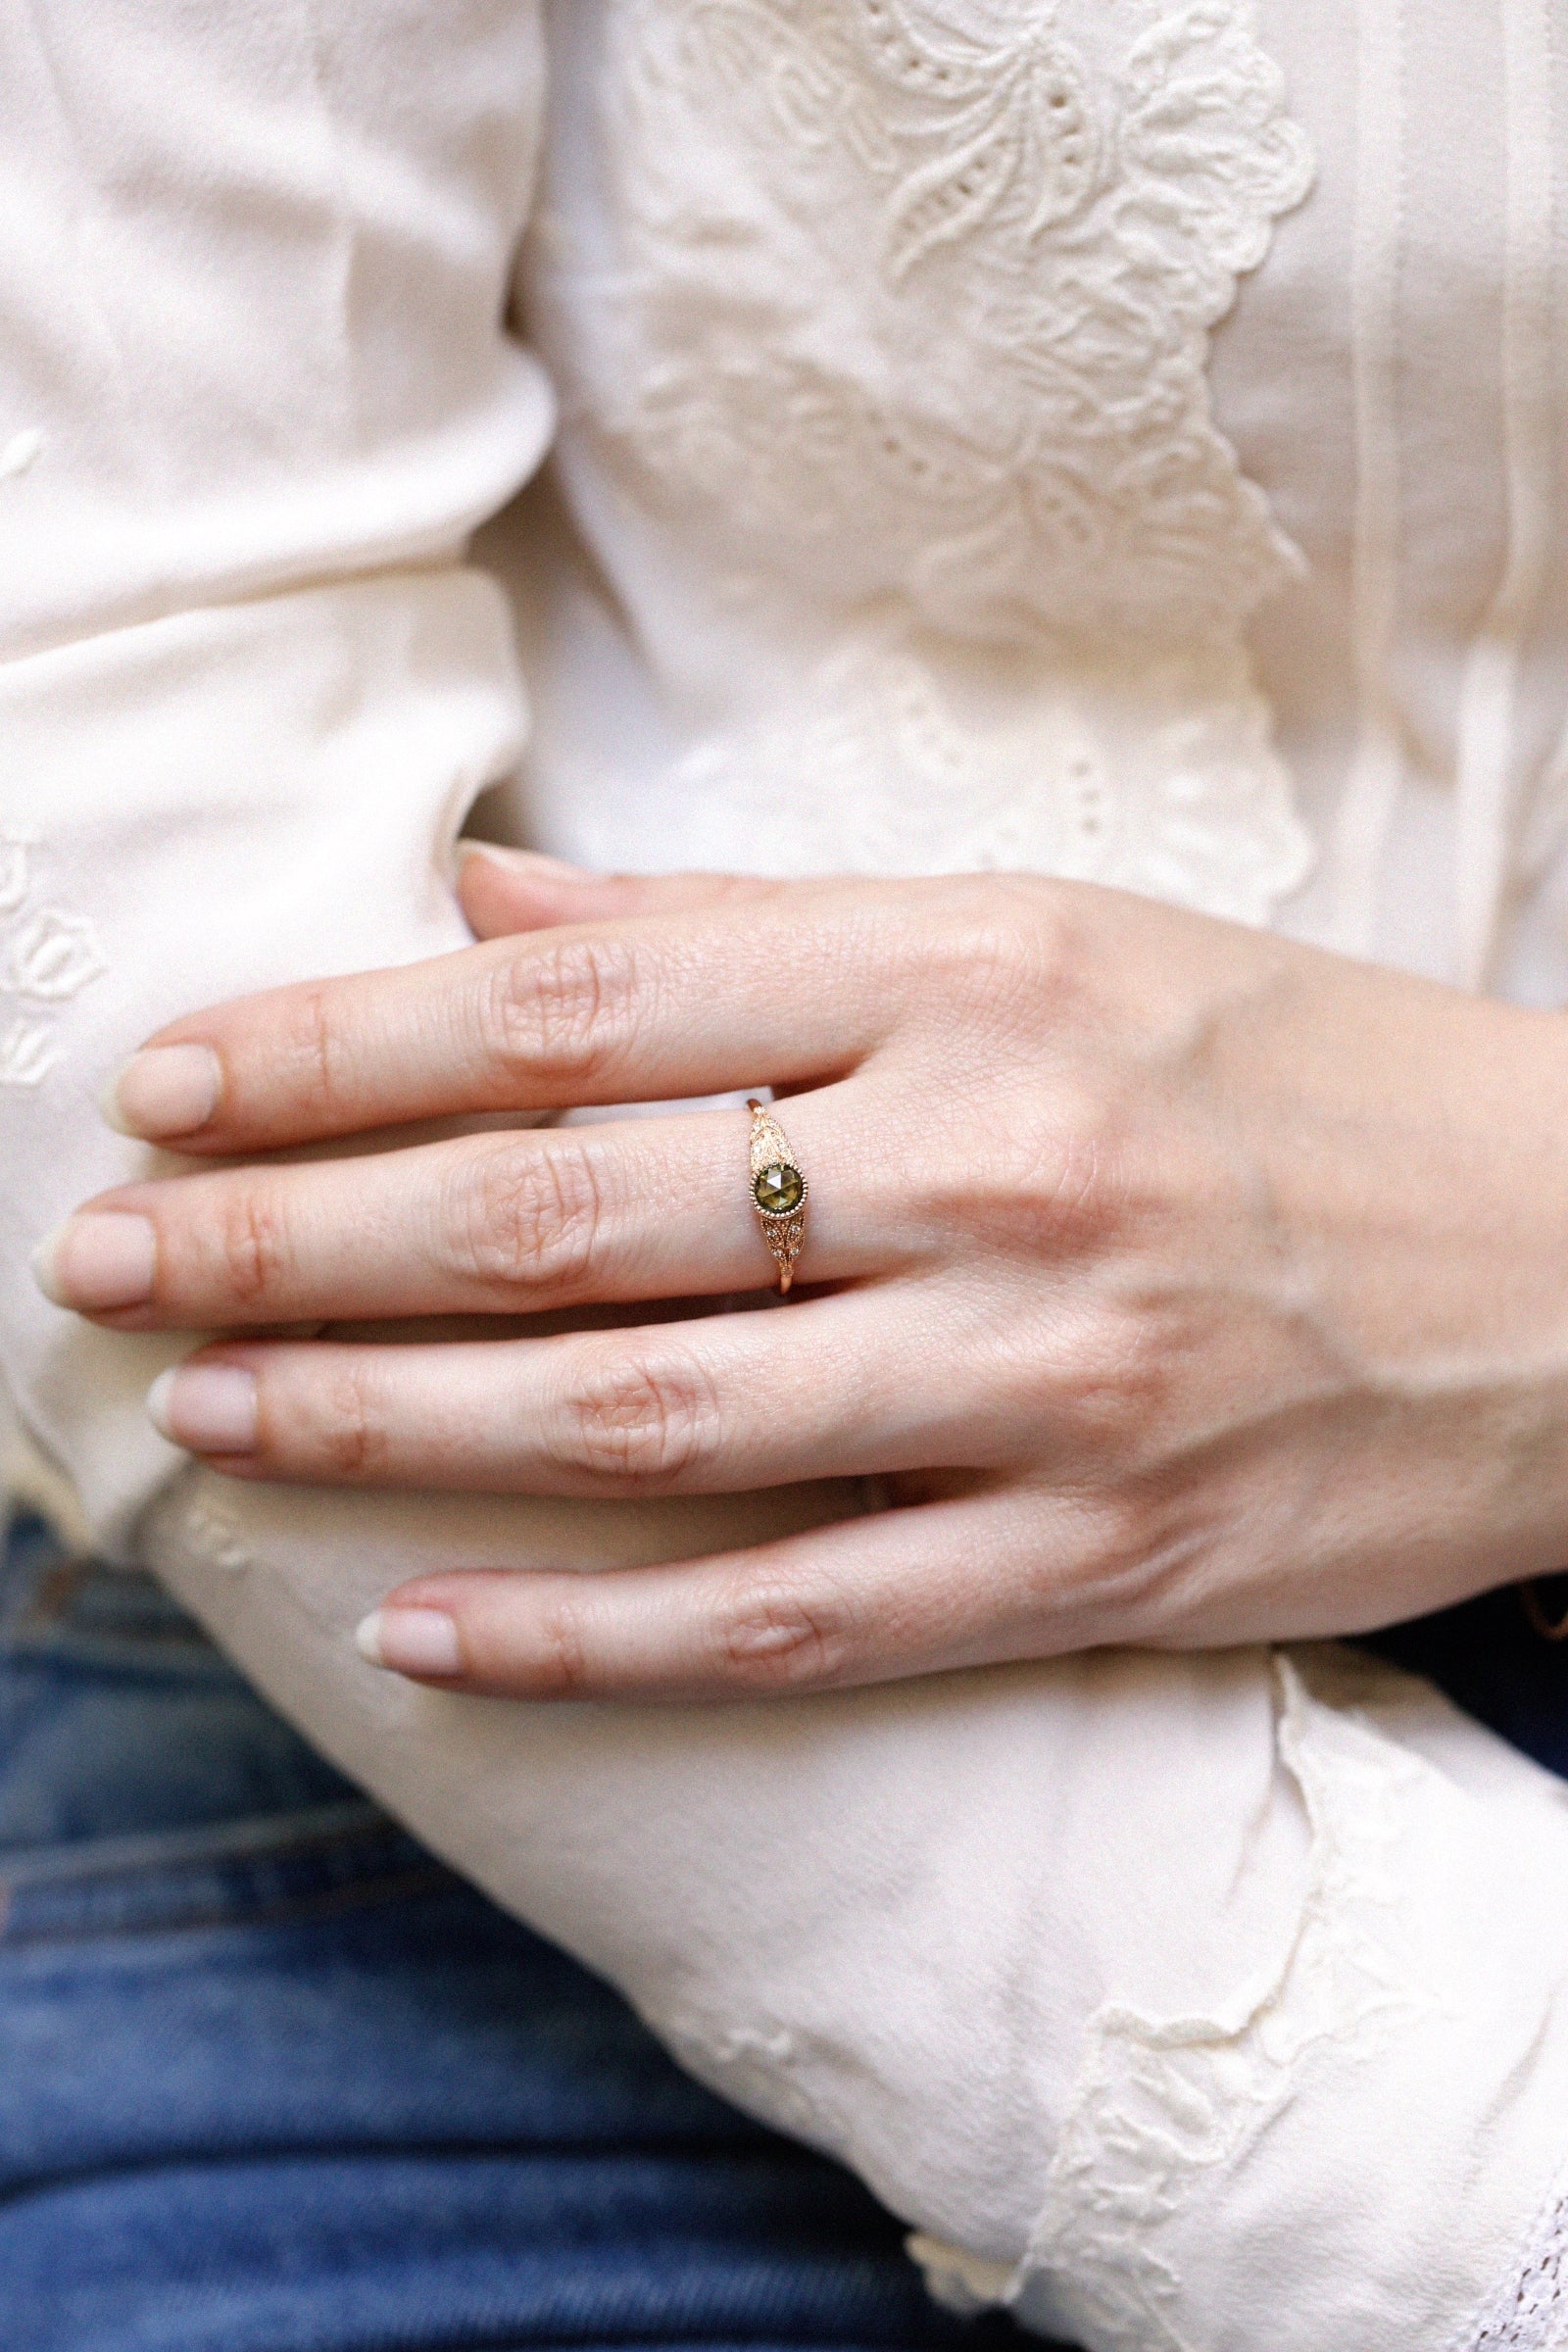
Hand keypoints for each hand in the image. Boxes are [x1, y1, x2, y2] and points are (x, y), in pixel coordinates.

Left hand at [36, 849, 1567, 1698]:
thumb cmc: (1292, 1075)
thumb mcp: (1052, 934)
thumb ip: (756, 934)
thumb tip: (490, 918)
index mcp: (973, 971)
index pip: (586, 1004)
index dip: (350, 1044)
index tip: (177, 1080)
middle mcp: (992, 1162)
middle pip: (572, 1208)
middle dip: (303, 1234)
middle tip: (110, 1254)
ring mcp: (1044, 1376)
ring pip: (647, 1414)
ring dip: (395, 1420)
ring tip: (214, 1414)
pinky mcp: (1096, 1554)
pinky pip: (797, 1613)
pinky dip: (594, 1635)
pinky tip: (428, 1630)